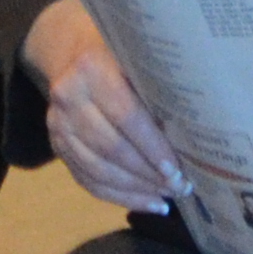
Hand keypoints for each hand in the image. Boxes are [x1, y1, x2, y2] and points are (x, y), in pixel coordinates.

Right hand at [22, 0, 186, 214]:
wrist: (73, 51)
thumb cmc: (121, 55)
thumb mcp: (139, 59)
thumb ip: (158, 90)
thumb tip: (195, 136)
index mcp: (92, 69)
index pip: (127, 116)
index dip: (153, 147)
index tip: (178, 169)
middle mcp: (68, 97)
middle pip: (111, 147)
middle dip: (148, 174)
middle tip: (180, 188)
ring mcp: (58, 124)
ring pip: (98, 170)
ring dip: (136, 189)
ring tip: (167, 198)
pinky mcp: (57, 146)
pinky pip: (88, 180)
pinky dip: (119, 197)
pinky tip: (147, 203)